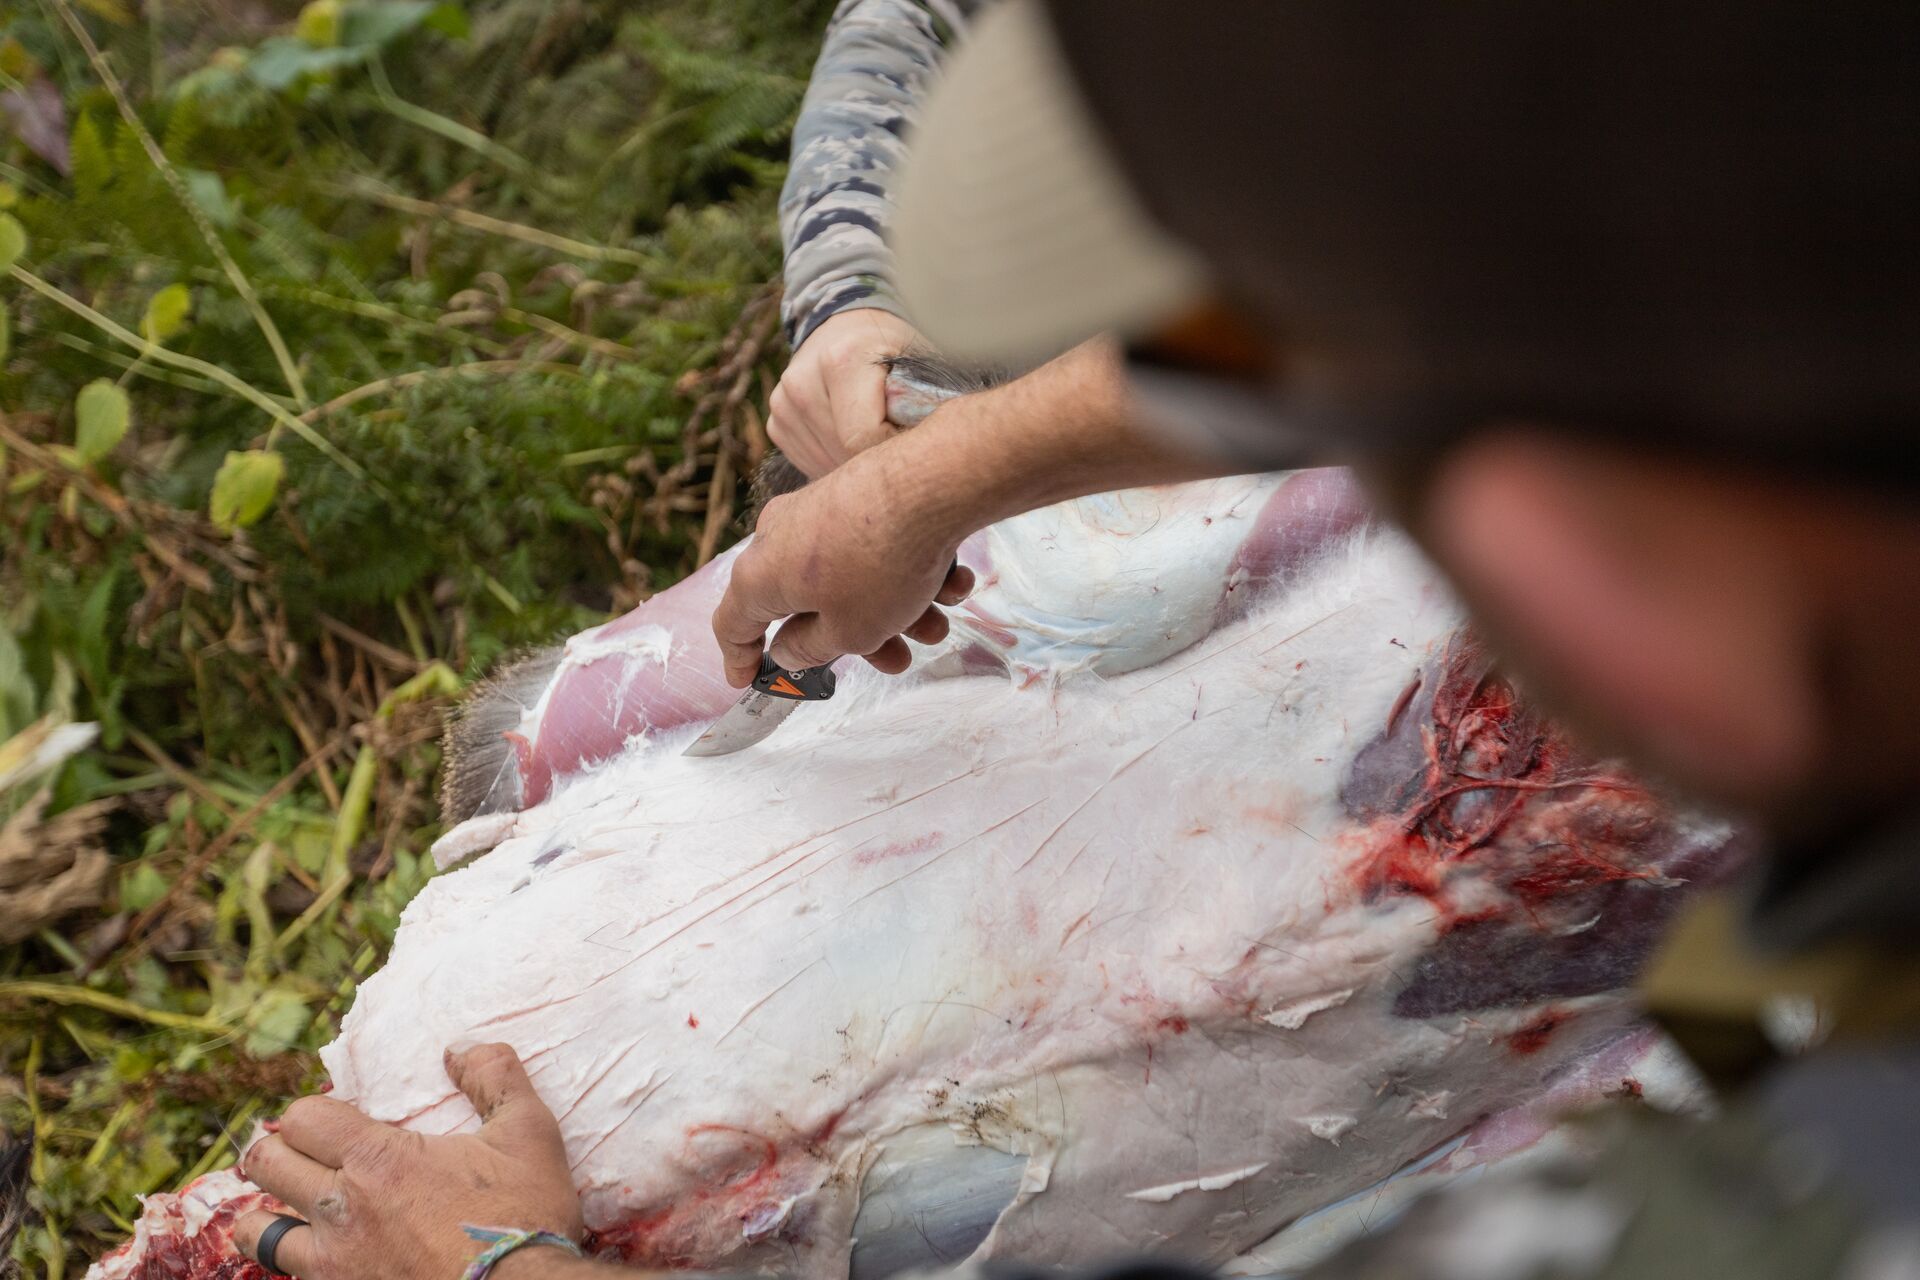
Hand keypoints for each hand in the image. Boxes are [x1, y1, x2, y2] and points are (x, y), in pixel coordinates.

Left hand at [235, 1044, 583, 1279]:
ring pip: (258, 1232)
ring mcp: (335, 1264)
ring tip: (293, 1208)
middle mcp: (341, 1209)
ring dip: (268, 1213)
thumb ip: (495, 1077)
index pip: (302, 1117)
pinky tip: (322, 1256)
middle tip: (304, 1153)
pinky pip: (289, 1277)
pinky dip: (295, 1260)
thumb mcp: (528, 1132)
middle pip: (267, 1164)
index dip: (313, 1112)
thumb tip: (461, 1048)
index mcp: (377, 1160)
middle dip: (279, 1150)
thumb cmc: (524, 1215)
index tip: (336, 1120)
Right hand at [712, 440, 974, 686]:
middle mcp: (780, 536)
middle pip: (810, 605)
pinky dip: (910, 572)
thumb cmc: (879, 567)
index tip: (747, 680)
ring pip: (852, 579)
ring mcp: (817, 510)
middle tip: (896, 659)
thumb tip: (787, 650)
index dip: (740, 659)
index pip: (733, 625)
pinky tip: (952, 584)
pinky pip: (874, 547)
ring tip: (936, 625)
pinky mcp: (855, 494)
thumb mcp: (846, 632)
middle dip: (860, 640)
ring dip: (896, 611)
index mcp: (760, 575)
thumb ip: (811, 650)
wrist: (930, 485)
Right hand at [769, 309, 925, 477]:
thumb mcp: (920, 362)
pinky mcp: (776, 423)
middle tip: (901, 445)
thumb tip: (941, 450)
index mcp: (841, 359)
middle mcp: (802, 381)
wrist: (848, 328)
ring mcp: (783, 404)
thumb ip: (928, 400)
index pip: (865, 438)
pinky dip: (837, 463)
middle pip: (844, 456)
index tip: (915, 441)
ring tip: (877, 439)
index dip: (896, 451)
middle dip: (877, 461)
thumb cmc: (894, 348)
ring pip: (827, 467)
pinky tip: (852, 440)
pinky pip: (812, 465)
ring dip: (857, 466)